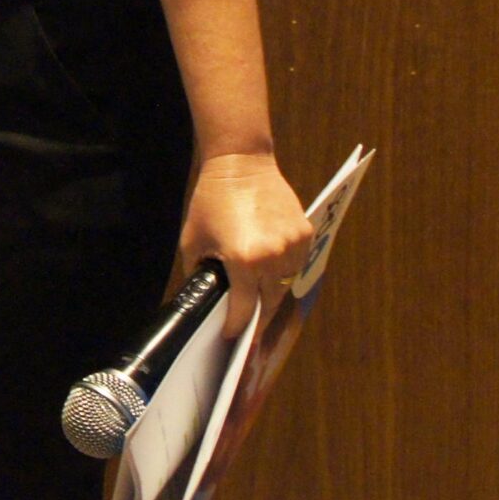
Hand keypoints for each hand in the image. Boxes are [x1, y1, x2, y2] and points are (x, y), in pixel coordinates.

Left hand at [177, 151, 313, 338]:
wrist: (240, 163)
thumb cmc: (210, 202)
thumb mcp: (193, 242)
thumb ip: (199, 275)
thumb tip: (205, 301)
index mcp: (244, 261)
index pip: (245, 309)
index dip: (237, 327)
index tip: (230, 336)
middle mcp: (274, 257)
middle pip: (270, 303)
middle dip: (257, 317)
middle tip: (247, 330)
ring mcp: (294, 246)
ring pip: (286, 285)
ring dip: (272, 294)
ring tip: (258, 303)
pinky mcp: (305, 233)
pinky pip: (296, 264)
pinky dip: (284, 271)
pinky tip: (269, 272)